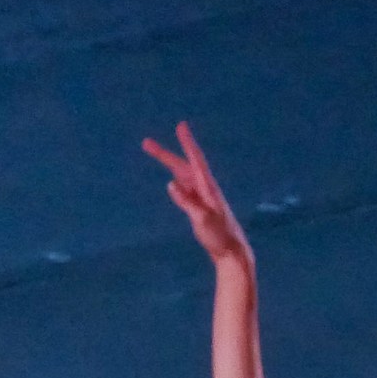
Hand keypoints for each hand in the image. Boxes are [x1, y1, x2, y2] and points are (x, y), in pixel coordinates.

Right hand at [141, 121, 252, 266]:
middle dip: (164, 154)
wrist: (231, 251)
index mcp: (207, 188)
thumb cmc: (220, 236)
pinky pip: (185, 189)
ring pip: (182, 175)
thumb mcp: (202, 219)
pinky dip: (177, 181)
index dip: (187, 143)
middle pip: (182, 165)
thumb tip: (170, 184)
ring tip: (151, 150)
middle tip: (145, 143)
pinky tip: (172, 180)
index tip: (181, 126)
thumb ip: (187, 202)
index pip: (195, 160)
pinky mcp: (199, 207)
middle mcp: (204, 188)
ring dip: (167, 162)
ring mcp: (201, 197)